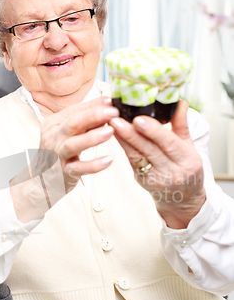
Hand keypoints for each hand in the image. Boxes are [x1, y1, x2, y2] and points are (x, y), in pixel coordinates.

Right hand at [10, 97, 118, 221]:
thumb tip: (107, 105)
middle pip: (72, 123)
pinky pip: (78, 168)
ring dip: (92, 137)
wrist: (41, 180)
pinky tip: (108, 160)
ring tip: (110, 131)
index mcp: (53, 124)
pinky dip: (94, 165)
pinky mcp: (63, 172)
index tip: (111, 101)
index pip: (75, 110)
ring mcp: (57, 156)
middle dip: (93, 115)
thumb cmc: (58, 153)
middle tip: (113, 112)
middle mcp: (53, 138)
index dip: (93, 105)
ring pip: (73, 144)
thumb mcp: (67, 133)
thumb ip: (85, 120)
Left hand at [110, 100, 205, 228]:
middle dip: (131, 135)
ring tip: (111, 124)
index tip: (139, 119)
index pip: (169, 143)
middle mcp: (171, 172)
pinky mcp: (141, 180)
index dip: (153, 131)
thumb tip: (179, 101)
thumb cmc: (186, 168)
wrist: (183, 198)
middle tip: (116, 120)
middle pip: (150, 150)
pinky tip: (114, 134)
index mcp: (187, 160)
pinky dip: (123, 146)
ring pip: (136, 157)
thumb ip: (181, 124)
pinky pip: (131, 161)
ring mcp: (155, 178)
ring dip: (123, 139)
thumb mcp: (189, 146)